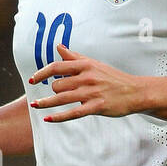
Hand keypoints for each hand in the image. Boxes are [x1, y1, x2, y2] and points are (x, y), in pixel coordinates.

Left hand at [28, 42, 143, 122]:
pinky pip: (72, 113)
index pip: (57, 67)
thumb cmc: (113, 78)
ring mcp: (91, 93)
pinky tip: (47, 119)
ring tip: (36, 105)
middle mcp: (87, 77)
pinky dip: (58, 117)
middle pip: (57, 85)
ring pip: (61, 98)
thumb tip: (58, 46)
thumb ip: (74, 57)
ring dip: (46, 103)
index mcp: (85, 65)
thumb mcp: (94, 64)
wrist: (135, 91)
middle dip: (53, 91)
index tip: (32, 79)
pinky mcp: (96, 107)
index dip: (41, 73)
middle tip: (58, 94)